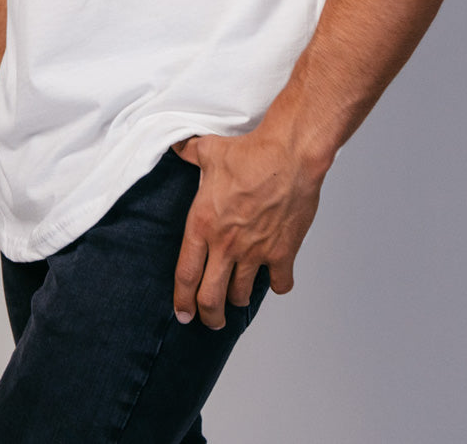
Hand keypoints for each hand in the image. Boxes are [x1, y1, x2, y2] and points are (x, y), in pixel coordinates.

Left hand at [171, 129, 323, 328]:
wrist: (289, 155)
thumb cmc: (250, 153)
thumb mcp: (209, 150)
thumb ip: (189, 152)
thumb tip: (178, 146)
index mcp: (203, 224)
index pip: (186, 274)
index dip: (182, 300)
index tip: (182, 313)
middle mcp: (226, 244)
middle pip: (210, 298)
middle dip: (209, 316)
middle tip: (211, 320)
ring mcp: (255, 252)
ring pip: (241, 294)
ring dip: (238, 299)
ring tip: (237, 296)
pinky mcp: (283, 253)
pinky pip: (278, 284)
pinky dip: (276, 284)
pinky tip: (274, 277)